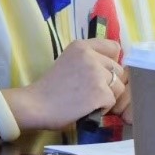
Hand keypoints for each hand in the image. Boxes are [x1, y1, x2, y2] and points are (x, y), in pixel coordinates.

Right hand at [3, 38, 125, 129]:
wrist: (35, 105)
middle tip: (91, 92)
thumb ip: (89, 60)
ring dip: (108, 97)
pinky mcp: (100, 92)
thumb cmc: (50, 88)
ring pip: (119, 87)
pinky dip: (103, 109)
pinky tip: (87, 108)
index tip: (102, 73)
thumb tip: (114, 69)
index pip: (114, 47)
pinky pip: (112, 101)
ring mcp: (96, 73)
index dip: (111, 62)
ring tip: (89, 101)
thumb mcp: (69, 62)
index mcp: (81, 46)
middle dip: (110, 83)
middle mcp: (90, 56)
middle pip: (118, 70)